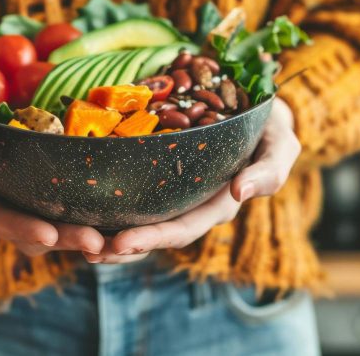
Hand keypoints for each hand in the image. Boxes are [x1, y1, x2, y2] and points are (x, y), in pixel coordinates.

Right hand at [0, 101, 105, 256]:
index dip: (22, 228)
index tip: (48, 234)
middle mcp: (0, 209)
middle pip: (35, 234)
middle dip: (66, 240)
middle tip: (97, 243)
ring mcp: (23, 203)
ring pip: (56, 228)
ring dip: (83, 235)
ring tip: (114, 239)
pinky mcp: (43, 193)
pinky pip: (67, 210)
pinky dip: (90, 217)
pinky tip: (118, 219)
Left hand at [83, 98, 299, 263]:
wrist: (261, 112)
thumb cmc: (273, 131)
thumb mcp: (281, 147)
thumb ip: (268, 171)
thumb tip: (241, 193)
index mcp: (218, 204)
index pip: (182, 228)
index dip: (152, 238)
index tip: (120, 243)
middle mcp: (193, 204)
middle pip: (153, 232)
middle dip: (122, 245)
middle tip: (88, 249)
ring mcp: (176, 193)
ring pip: (140, 220)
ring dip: (111, 234)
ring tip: (78, 241)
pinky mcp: (161, 175)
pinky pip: (134, 194)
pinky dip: (110, 205)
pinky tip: (82, 205)